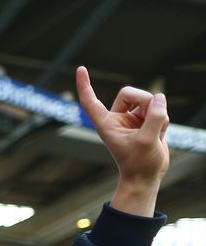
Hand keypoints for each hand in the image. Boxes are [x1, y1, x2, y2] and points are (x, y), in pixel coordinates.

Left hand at [76, 66, 168, 212]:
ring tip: (155, 133)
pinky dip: (163, 120)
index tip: (81, 68)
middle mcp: (117, 118)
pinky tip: (159, 134)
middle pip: (130, 92)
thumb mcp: (147, 140)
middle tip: (152, 119)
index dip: (85, 85)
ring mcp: (132, 118)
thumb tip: (159, 97)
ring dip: (157, 113)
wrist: (148, 176)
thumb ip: (153, 116)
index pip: (91, 101)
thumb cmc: (140, 163)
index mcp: (106, 124)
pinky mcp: (146, 120)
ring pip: (148, 100)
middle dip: (145, 101)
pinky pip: (159, 109)